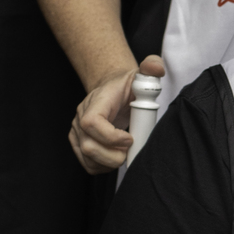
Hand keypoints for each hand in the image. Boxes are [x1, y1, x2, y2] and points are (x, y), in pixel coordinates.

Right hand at [69, 55, 162, 174]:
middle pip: (88, 146)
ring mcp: (77, 132)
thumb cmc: (127, 86)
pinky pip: (87, 164)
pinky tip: (116, 157)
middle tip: (131, 149)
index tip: (130, 138)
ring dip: (109, 162)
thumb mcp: (141, 74)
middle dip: (114, 155)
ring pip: (87, 158)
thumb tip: (156, 68)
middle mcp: (80, 117)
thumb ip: (151, 67)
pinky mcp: (78, 143)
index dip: (111, 137)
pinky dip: (103, 166)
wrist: (112, 90)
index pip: (92, 123)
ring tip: (125, 154)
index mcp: (96, 101)